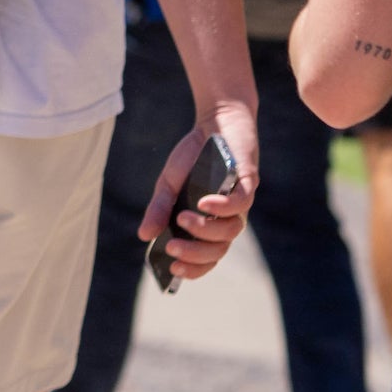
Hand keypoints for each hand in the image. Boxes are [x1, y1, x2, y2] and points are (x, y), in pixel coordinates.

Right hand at [136, 100, 258, 282]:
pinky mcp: (247, 182)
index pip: (206, 257)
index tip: (172, 268)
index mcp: (208, 223)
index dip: (193, 268)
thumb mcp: (168, 185)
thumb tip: (144, 236)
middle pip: (219, 250)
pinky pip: (241, 203)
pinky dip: (221, 208)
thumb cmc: (193, 157)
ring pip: (231, 231)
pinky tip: (203, 203)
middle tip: (172, 246)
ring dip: (205, 230)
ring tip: (183, 217)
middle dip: (195, 253)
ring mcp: (238, 201)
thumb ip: (158, 210)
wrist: (213, 123)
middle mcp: (227, 218)